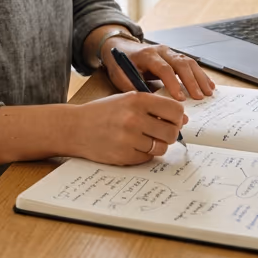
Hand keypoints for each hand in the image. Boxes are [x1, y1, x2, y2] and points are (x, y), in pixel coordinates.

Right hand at [71, 92, 188, 164]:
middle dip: (170, 134)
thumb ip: (153, 106)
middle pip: (172, 132)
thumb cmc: (102, 112)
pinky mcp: (124, 155)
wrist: (74, 127)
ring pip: (161, 147)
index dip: (178, 117)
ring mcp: (129, 138)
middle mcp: (134, 118)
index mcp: (137, 99)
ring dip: (157, 145)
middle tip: (161, 132)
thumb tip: (182, 119)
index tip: (174, 120)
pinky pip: (147, 158)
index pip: (175, 110)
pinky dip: (144, 154)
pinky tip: (132, 146)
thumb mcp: (126, 99)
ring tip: (144, 139)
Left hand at [101, 38, 215, 101]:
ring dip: (200, 77)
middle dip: (191, 81)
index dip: (173, 83)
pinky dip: (200, 74)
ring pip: (189, 62)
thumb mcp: (121, 76)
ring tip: (208, 92)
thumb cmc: (120, 64)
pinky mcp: (174, 55)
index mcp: (147, 55)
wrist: (120, 47)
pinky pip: (190, 63)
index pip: (164, 68)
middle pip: (180, 63)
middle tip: (199, 97)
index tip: (180, 99)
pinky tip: (209, 85)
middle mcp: (160, 50)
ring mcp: (169, 51)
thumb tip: (151, 105)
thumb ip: (134, 89)